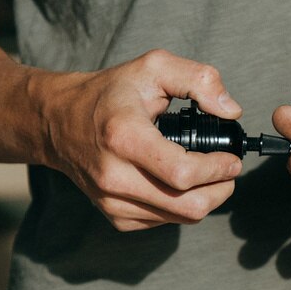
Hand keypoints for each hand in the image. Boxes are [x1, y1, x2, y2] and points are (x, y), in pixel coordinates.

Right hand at [38, 49, 242, 230]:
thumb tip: (232, 110)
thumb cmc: (110, 94)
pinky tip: (178, 184)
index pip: (184, 174)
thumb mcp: (153, 68)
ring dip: (205, 200)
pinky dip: (181, 206)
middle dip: (220, 191)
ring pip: (181, 218)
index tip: (232, 160)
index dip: (218, 171)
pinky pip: (165, 222)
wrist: (58, 122)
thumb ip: (199, 80)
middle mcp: (115, 176)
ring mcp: (113, 201)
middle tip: (228, 173)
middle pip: (189, 206)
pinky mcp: (115, 217)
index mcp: (124, 137)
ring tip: (209, 176)